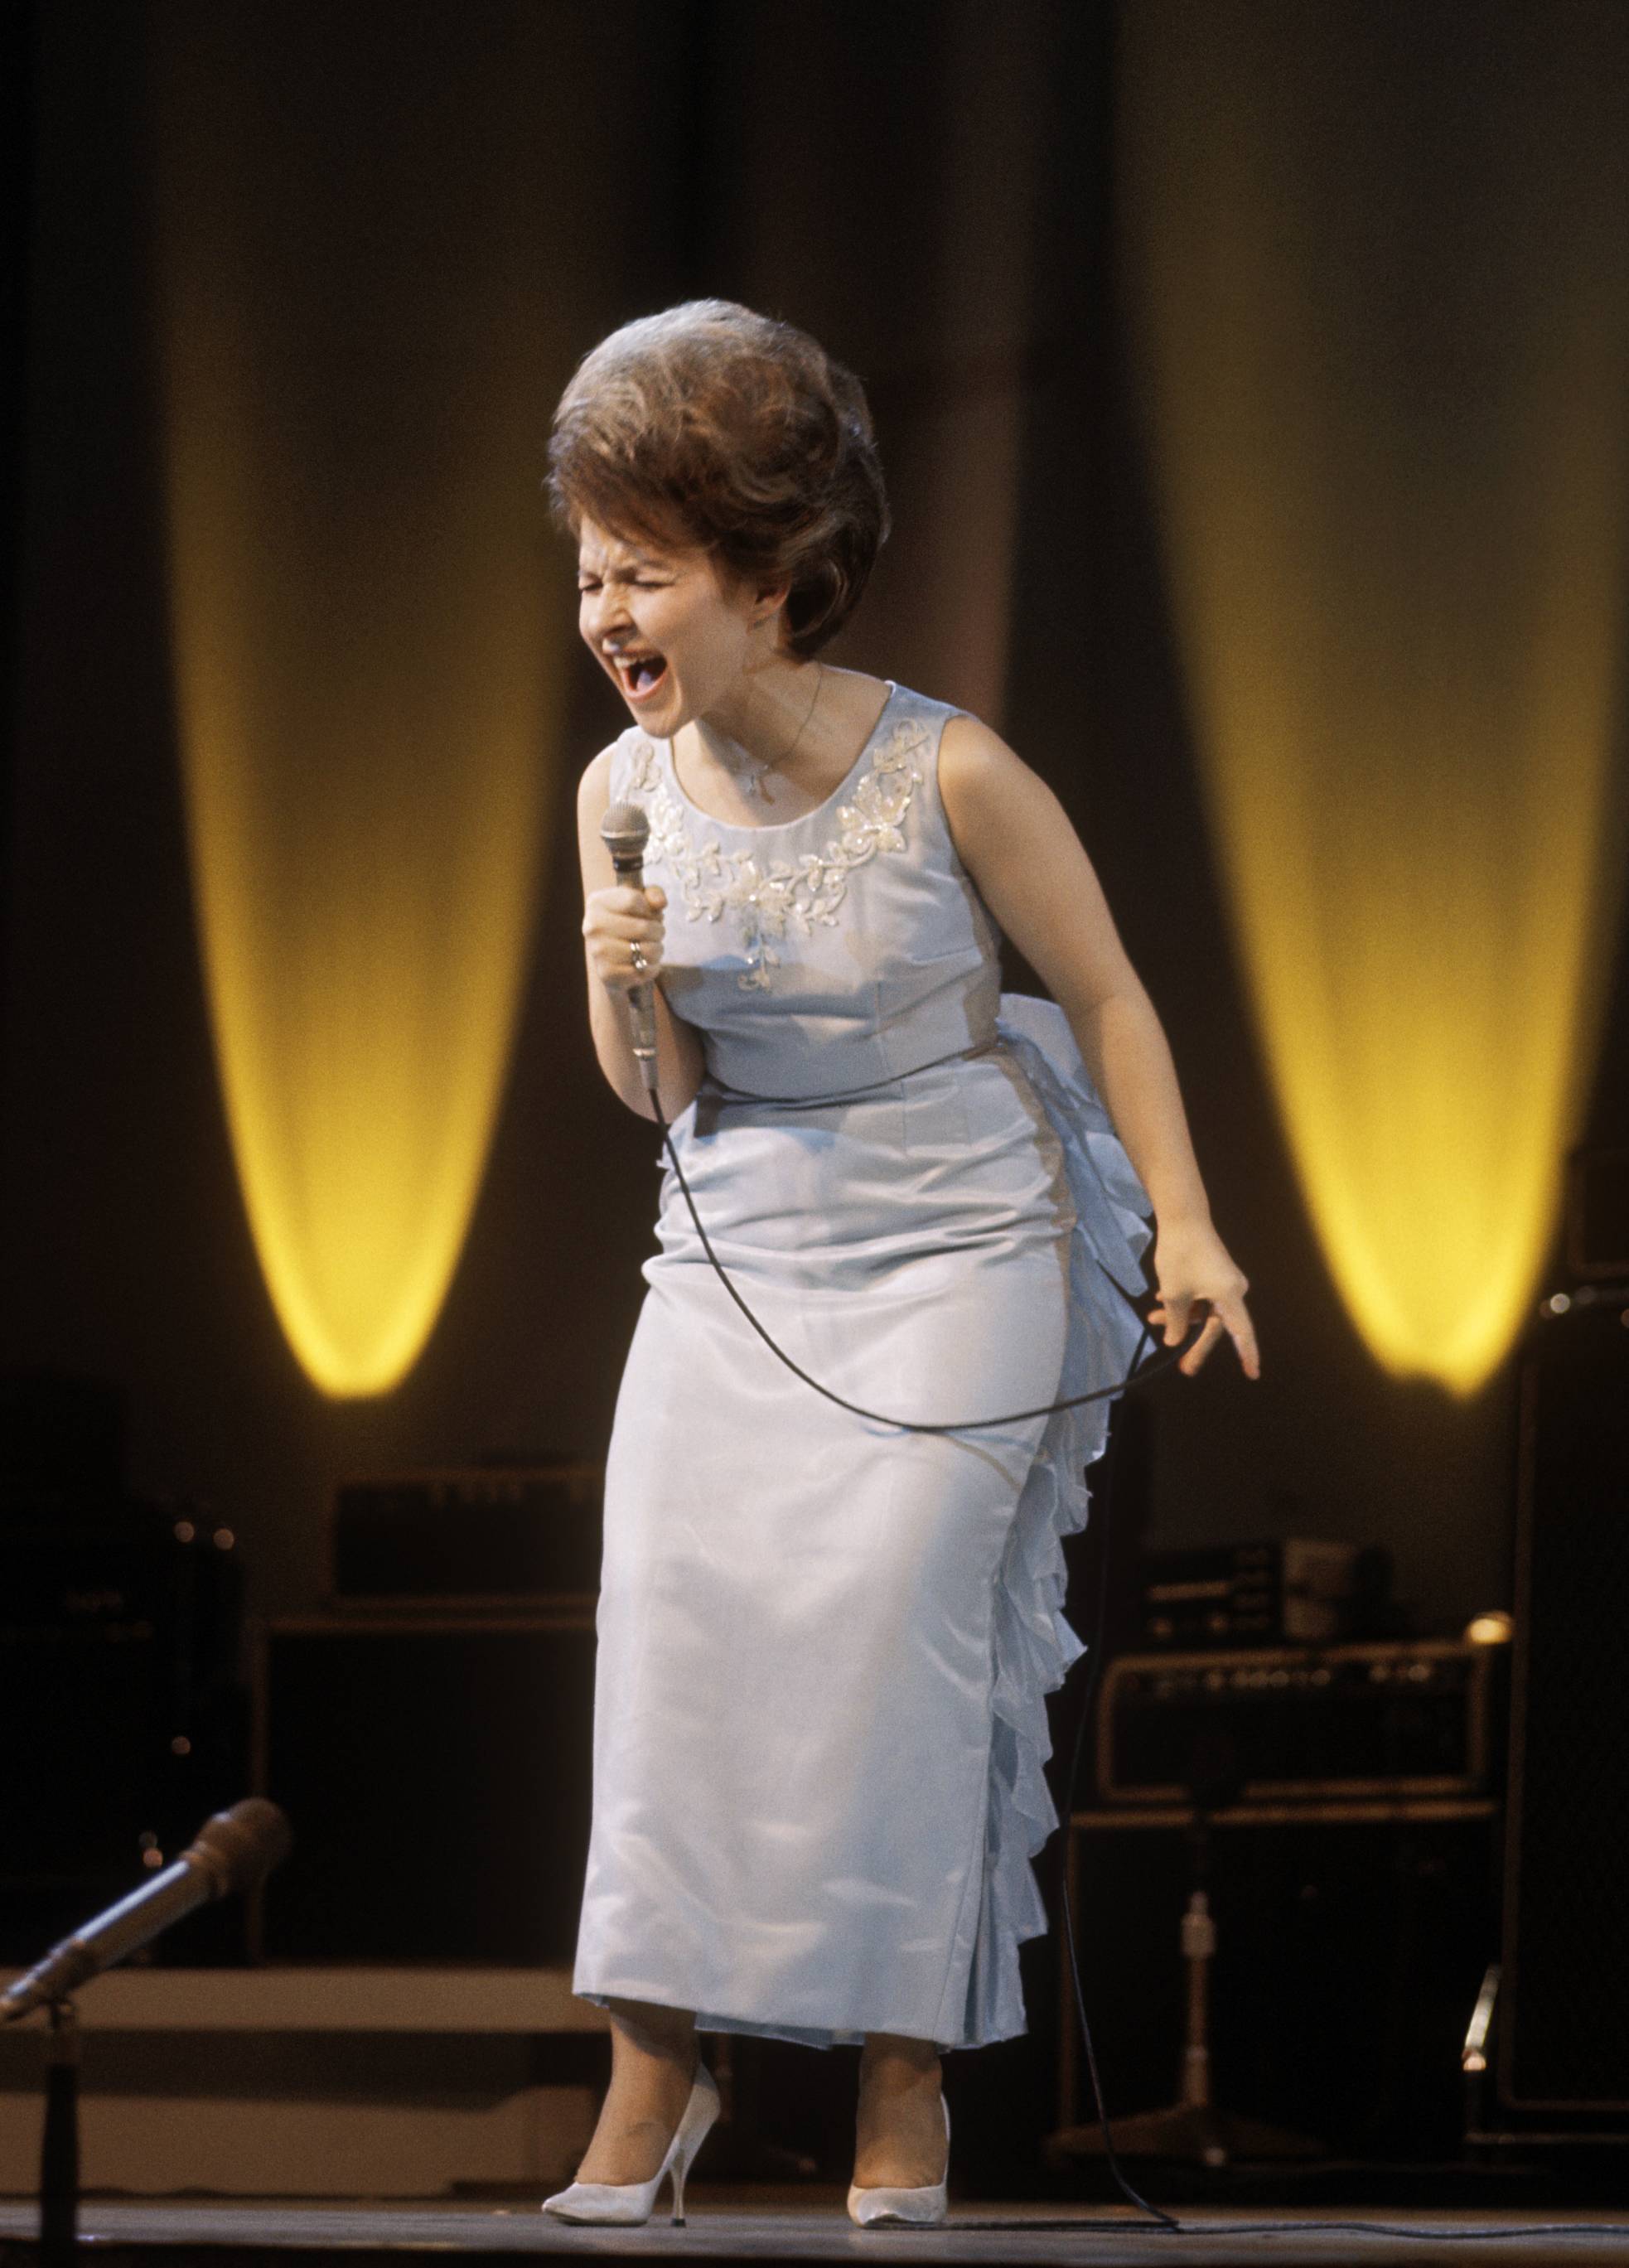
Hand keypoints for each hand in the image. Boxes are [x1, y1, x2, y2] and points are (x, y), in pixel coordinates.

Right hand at [583, 883, 665, 993]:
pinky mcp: (606, 973)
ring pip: (646, 951)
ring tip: (651, 948)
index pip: (634, 900)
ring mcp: (597, 951)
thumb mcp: (642, 902)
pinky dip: (651, 968)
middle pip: (643, 927)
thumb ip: (653, 894)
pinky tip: (644, 963)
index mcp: (597, 902)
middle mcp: (592, 926)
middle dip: (658, 931)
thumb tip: (660, 903)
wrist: (613, 959)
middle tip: (656, 934)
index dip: (649, 909)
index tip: (648, 915)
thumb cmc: (630, 923)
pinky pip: (643, 970)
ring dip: (657, 950)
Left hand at [1148, 1217, 1259, 1378]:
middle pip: (1216, 1325)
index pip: (1241, 1332)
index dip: (1246, 1354)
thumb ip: (1177, 1322)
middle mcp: (1233, 1290)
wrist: (1182, 1217)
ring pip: (1204, 1310)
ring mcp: (1224, 1281)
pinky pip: (1202, 1296)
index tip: (1252, 1374)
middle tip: (1183, 1368)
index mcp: (1229, 1296)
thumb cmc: (1180, 1255)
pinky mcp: (1214, 1272)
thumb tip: (1174, 1341)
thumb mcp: (1174, 1294)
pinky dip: (1184, 1302)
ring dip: (1181, 1317)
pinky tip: (1159, 1302)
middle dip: (1195, 1342)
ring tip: (1152, 1319)